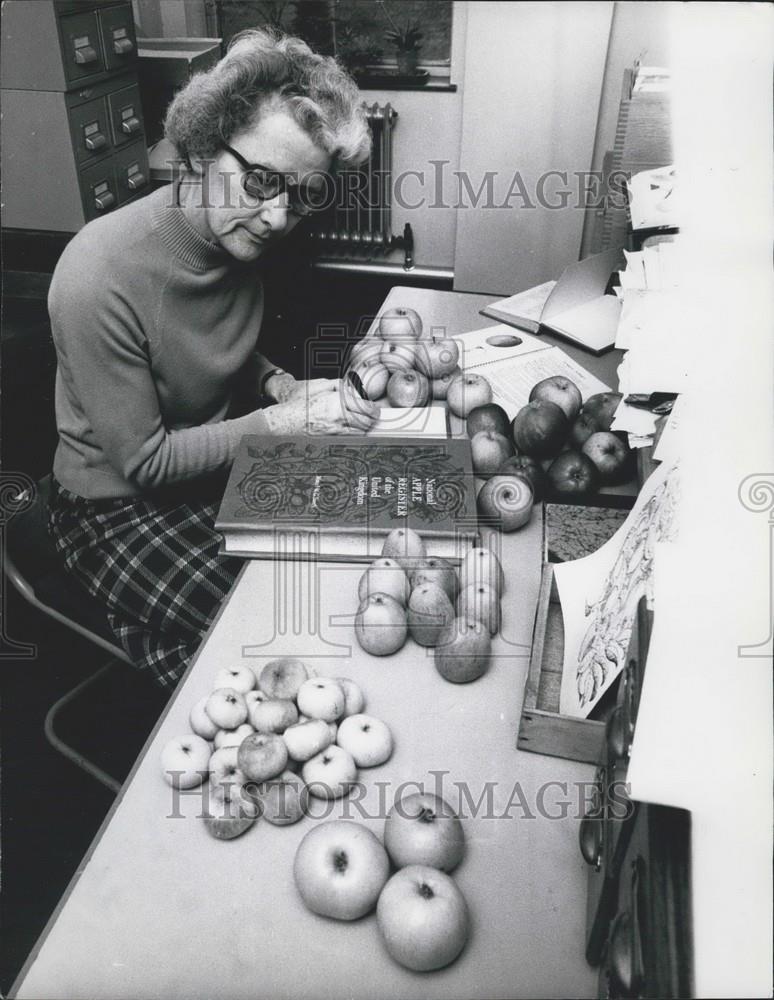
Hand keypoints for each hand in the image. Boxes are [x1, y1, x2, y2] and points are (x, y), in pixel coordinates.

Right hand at [264, 379, 378, 434]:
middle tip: (374, 416)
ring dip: (365, 427)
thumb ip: (338, 385)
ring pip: (359, 431)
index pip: (364, 407)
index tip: (374, 408)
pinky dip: (355, 434)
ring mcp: (335, 430)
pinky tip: (355, 430)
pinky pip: (349, 438)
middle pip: (365, 421)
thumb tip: (352, 388)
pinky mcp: (331, 439)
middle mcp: (338, 417)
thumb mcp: (319, 385)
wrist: (286, 419)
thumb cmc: (299, 402)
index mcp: (337, 401)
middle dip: (372, 419)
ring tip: (366, 423)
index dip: (373, 408)